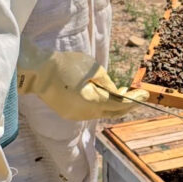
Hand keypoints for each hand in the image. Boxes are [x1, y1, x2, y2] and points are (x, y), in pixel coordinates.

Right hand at [17, 39, 147, 120]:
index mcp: (94, 103)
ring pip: (101, 112)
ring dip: (113, 104)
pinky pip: (89, 110)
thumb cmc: (66, 66)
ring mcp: (76, 115)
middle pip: (112, 112)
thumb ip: (107, 83)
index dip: (135, 100)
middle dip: (126, 103)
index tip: (145, 94)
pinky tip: (103, 94)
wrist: (38, 71)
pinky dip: (100, 104)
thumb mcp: (93, 70)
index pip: (120, 105)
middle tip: (136, 94)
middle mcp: (86, 114)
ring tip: (122, 92)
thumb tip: (115, 92)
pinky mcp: (68, 112)